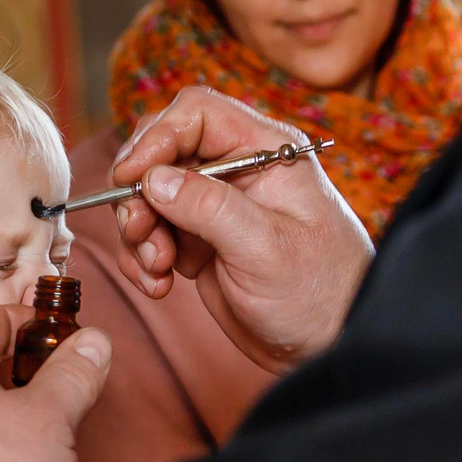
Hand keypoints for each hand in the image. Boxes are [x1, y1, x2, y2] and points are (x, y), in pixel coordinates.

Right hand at [110, 87, 372, 371]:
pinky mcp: (201, 243)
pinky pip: (153, 234)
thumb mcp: (265, 248)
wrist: (330, 347)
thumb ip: (209, 207)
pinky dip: (143, 257)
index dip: (157, 137)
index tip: (131, 178)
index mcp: (267, 152)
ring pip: (150, 196)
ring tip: (157, 270)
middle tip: (140, 233)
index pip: (198, 114)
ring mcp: (217, 208)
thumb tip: (153, 178)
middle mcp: (239, 171)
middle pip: (164, 152)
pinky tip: (157, 285)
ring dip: (139, 232)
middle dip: (140, 192)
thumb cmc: (319, 293)